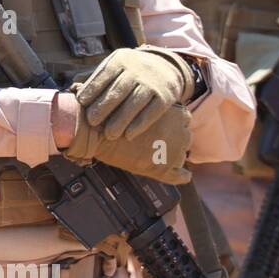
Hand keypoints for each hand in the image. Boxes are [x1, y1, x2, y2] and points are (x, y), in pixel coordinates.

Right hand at [65, 99, 193, 184]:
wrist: (94, 129)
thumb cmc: (112, 113)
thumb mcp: (137, 101)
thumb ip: (153, 106)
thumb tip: (158, 107)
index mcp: (177, 113)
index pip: (183, 120)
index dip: (171, 124)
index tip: (159, 127)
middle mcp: (180, 132)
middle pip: (184, 138)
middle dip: (172, 140)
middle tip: (154, 141)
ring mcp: (172, 152)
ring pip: (180, 156)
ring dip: (171, 156)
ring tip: (154, 155)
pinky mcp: (162, 169)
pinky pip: (179, 176)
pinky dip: (180, 176)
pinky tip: (177, 174)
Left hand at [76, 46, 193, 140]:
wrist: (164, 67)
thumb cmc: (128, 71)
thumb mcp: (114, 66)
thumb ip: (96, 78)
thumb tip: (72, 91)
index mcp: (120, 60)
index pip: (105, 74)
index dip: (92, 88)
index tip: (81, 102)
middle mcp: (138, 69)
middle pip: (119, 89)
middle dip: (104, 106)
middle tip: (92, 121)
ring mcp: (153, 82)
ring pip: (136, 102)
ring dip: (121, 120)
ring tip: (109, 134)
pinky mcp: (166, 96)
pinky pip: (152, 111)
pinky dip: (140, 124)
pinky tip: (128, 135)